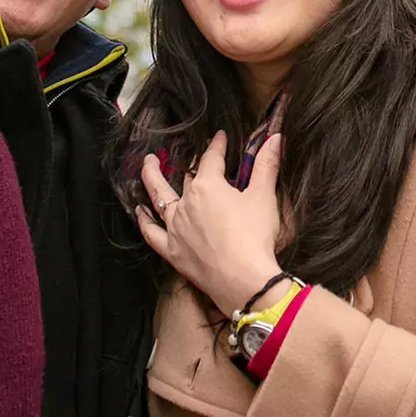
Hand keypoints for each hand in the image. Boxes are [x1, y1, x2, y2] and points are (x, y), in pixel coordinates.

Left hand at [137, 132, 285, 316]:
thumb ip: (267, 165)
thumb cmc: (254, 237)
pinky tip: (140, 212)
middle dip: (178, 162)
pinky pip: (152, 233)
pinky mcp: (173, 251)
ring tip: (146, 167)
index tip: (220, 137)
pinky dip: (144, 221)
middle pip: (181, 177)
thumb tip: (275, 137)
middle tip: (165, 152)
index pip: (211, 159)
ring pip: (159, 199)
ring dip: (151, 181)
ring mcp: (176, 228)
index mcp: (207, 186)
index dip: (217, 146)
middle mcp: (186, 203)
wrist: (243, 279)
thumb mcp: (264, 197)